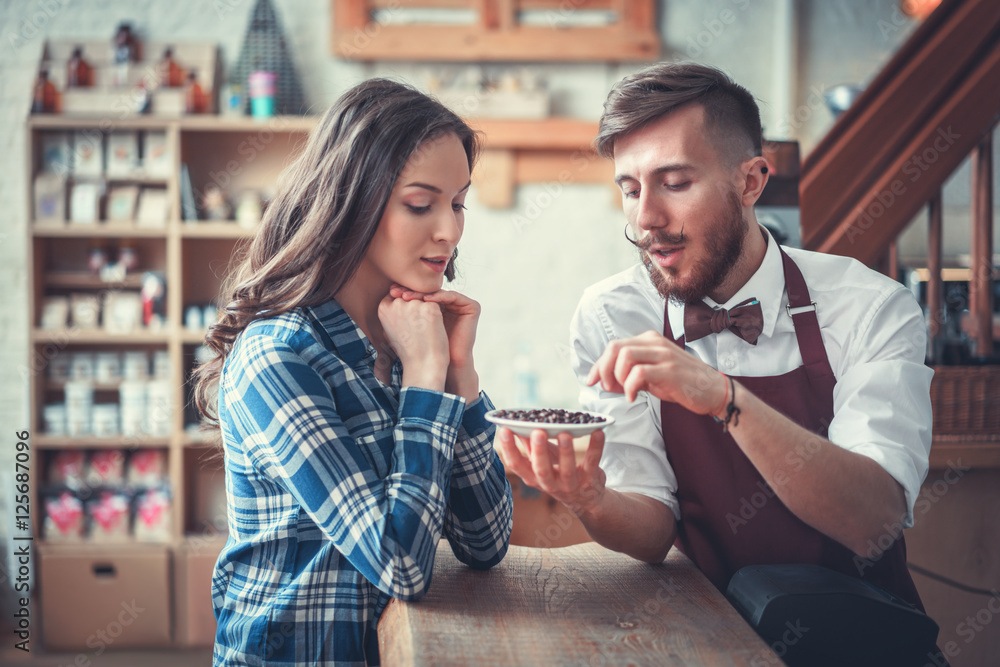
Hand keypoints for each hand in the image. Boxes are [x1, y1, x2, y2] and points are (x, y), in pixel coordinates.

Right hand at [377, 293, 448, 390]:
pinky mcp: (430, 308)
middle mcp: (396, 304)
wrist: (422, 365)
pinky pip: (436, 304)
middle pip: (411, 295)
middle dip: (417, 308)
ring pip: (424, 299)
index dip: (406, 306)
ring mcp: (413, 305)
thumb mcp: (390, 331)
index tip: (411, 321)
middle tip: (421, 327)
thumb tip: (397, 299)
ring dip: (428, 310)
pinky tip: (435, 328)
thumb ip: (392, 314)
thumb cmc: (408, 351)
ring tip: (427, 329)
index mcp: (383, 308)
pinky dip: (437, 315)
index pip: (396, 296)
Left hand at [390, 284, 480, 401]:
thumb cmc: (422, 347)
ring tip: (407, 297)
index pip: (421, 293)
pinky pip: (453, 297)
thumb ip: (403, 310)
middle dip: (412, 291)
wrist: (438, 364)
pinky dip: (439, 297)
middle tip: (397, 292)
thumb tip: (388, 292)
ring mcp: (461, 305)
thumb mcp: (409, 324)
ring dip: (422, 293)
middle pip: (430, 291)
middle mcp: (450, 304)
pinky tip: (425, 301)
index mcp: (437, 306)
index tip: (390, 292)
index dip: (405, 292)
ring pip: (439, 293)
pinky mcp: (472, 307)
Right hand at [497, 427, 606, 516]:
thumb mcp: (543, 463)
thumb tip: (516, 424)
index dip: (509, 449)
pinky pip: (593, 463)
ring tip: (565, 434)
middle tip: (537, 432)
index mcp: (534, 478)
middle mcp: (550, 484)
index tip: (504, 430)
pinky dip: (595, 448)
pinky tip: (598, 433)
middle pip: (541, 470)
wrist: (587, 501)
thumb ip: (531, 446)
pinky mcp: (590, 480)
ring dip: (565, 452)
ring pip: (567, 470)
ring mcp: (571, 484)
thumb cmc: (561, 475)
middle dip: (538, 451)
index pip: (516, 465)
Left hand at [585, 330, 726, 416]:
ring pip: (625, 356)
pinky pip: (640, 373)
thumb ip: (630, 372)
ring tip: (623, 392)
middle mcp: (655, 343)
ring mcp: (664, 355)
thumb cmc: (682, 383)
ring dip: (617, 377)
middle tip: (606, 387)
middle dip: (603, 369)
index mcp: (649, 340)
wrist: (714, 391)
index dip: (598, 364)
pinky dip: (630, 387)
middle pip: (615, 347)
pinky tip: (634, 397)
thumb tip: (604, 380)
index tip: (591, 381)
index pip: (614, 345)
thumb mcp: (653, 374)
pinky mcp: (670, 370)